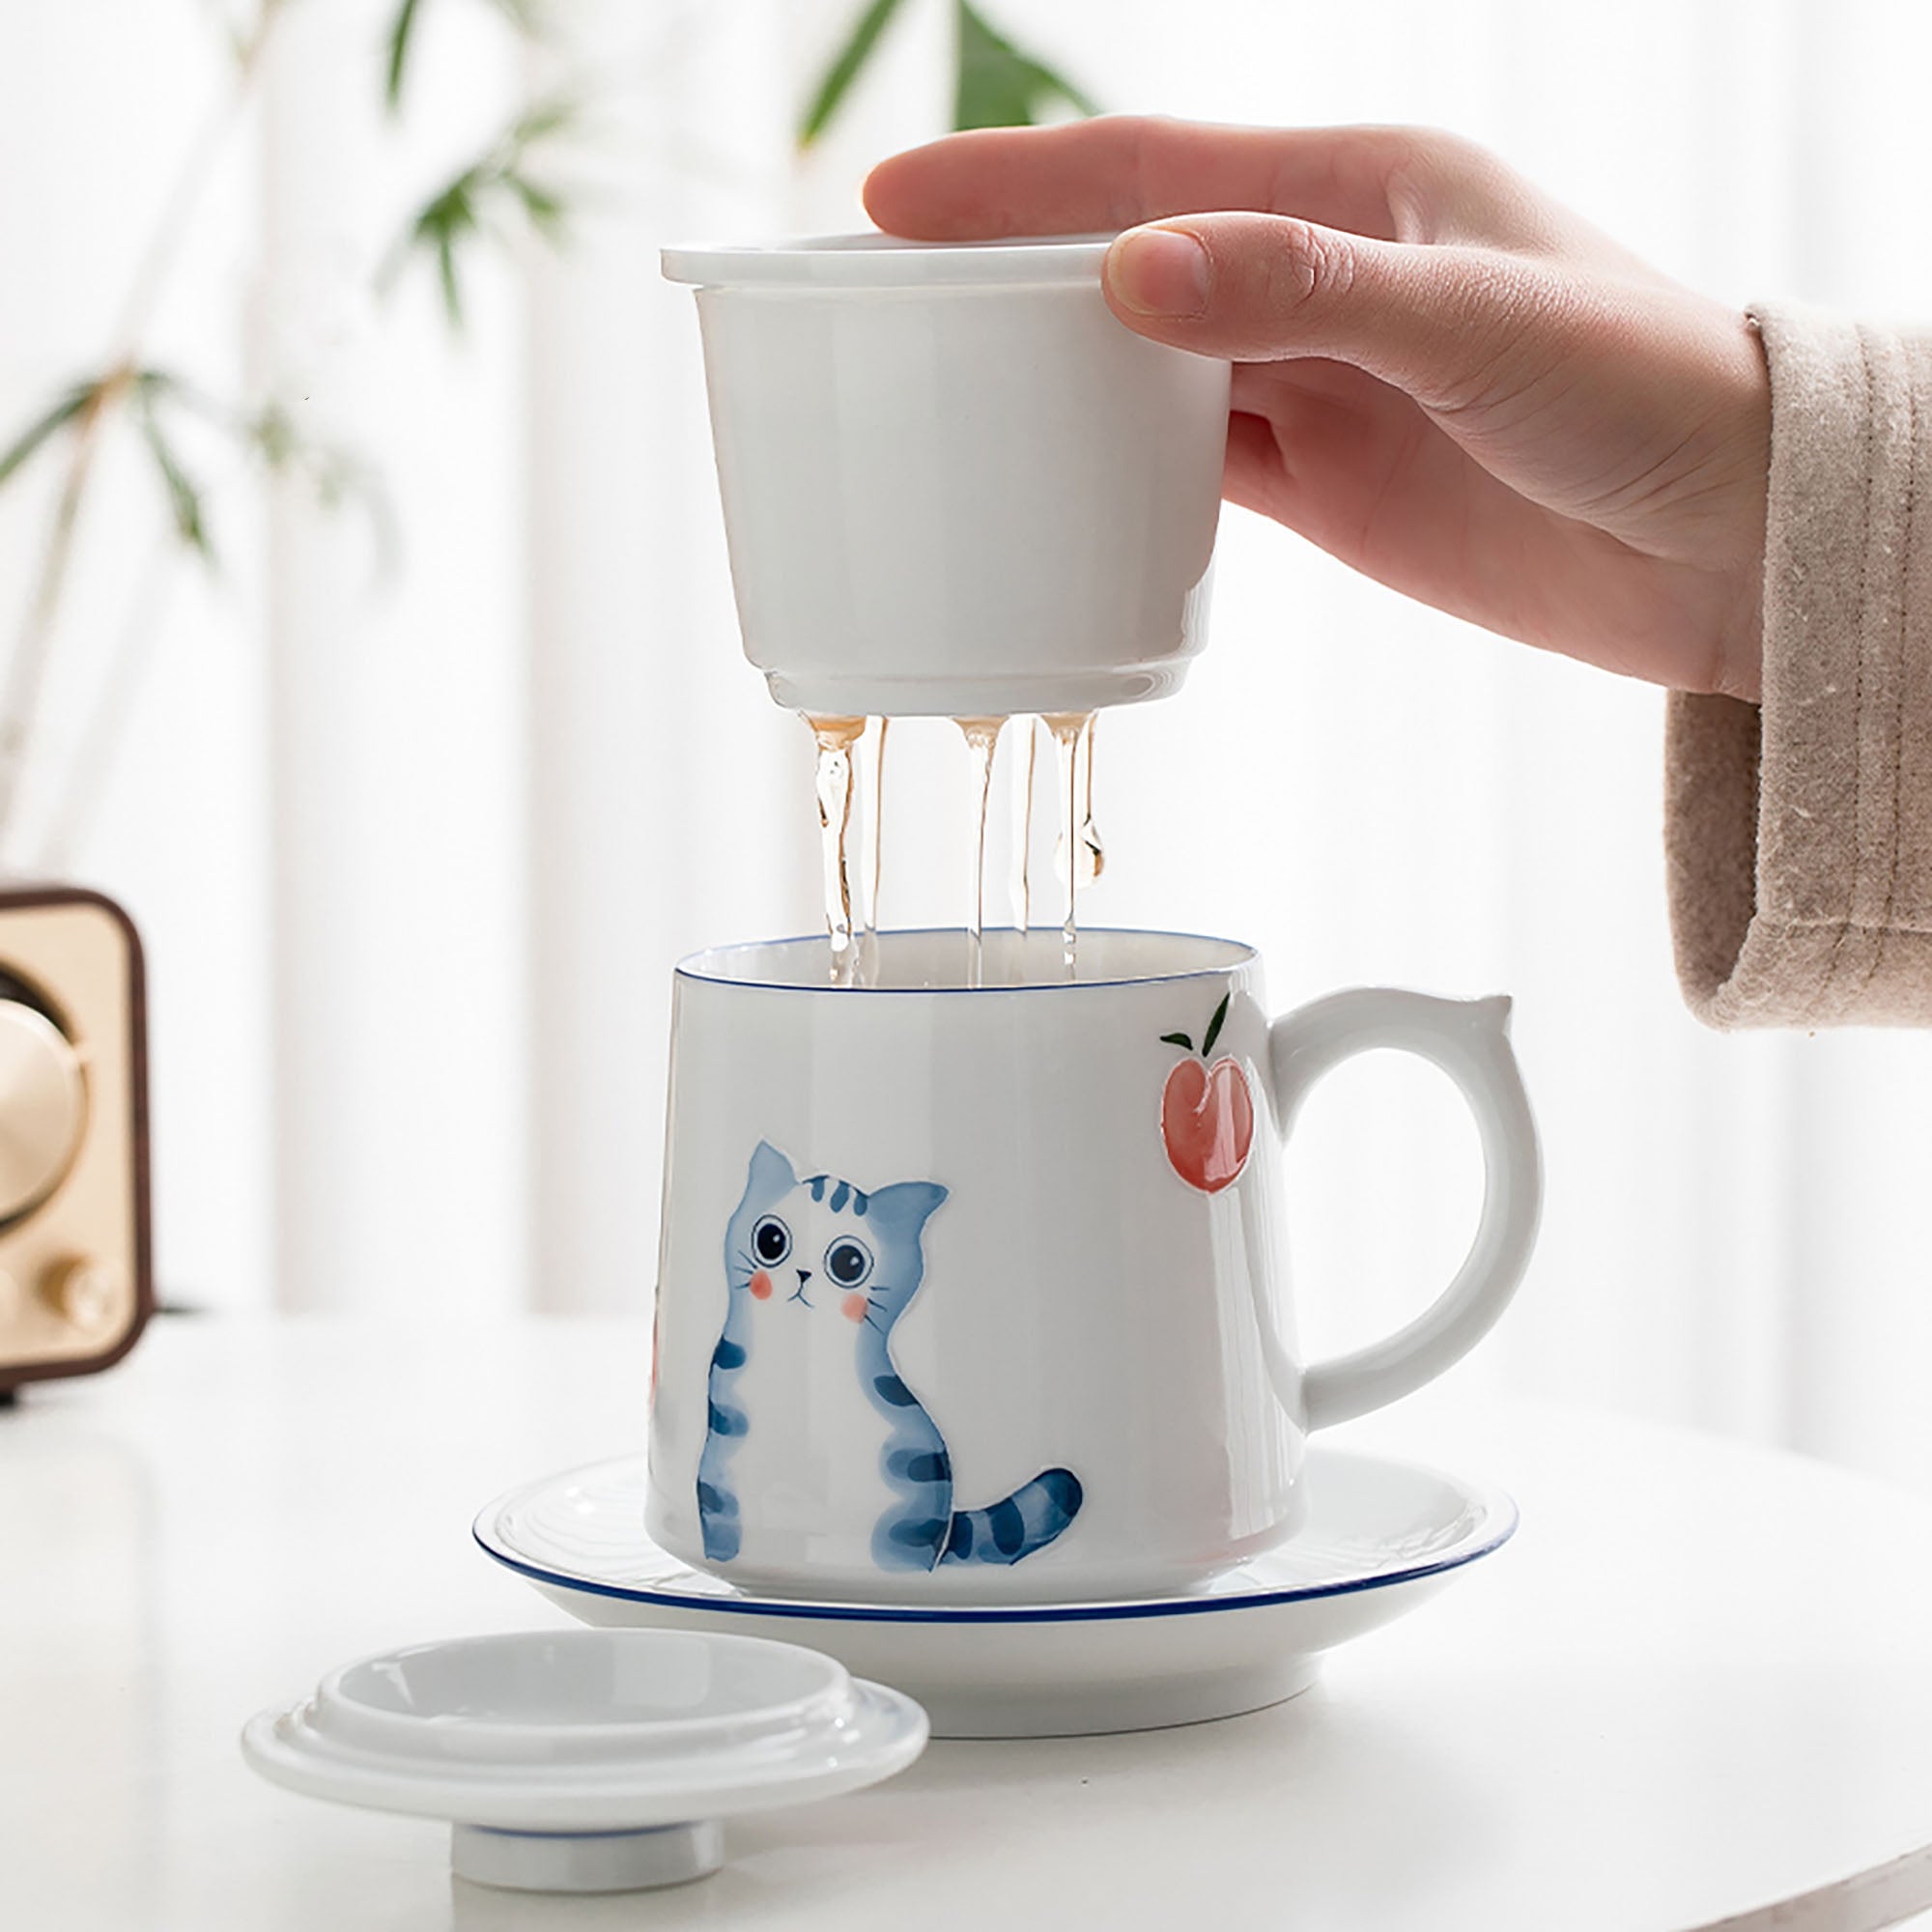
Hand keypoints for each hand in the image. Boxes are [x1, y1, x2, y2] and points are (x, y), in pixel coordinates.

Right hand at [866, 119, 1769, 700]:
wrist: (1726, 546)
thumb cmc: (1646, 397)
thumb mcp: (1480, 324)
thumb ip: (1307, 290)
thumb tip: (1129, 273)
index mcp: (1361, 190)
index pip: (1152, 168)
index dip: (1013, 185)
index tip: (886, 202)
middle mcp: (1323, 276)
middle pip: (1123, 260)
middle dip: (999, 277)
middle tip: (873, 307)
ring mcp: (1317, 383)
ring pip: (1140, 369)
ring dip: (1043, 382)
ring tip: (927, 401)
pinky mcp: (1322, 483)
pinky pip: (1184, 467)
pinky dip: (1109, 476)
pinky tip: (1046, 490)